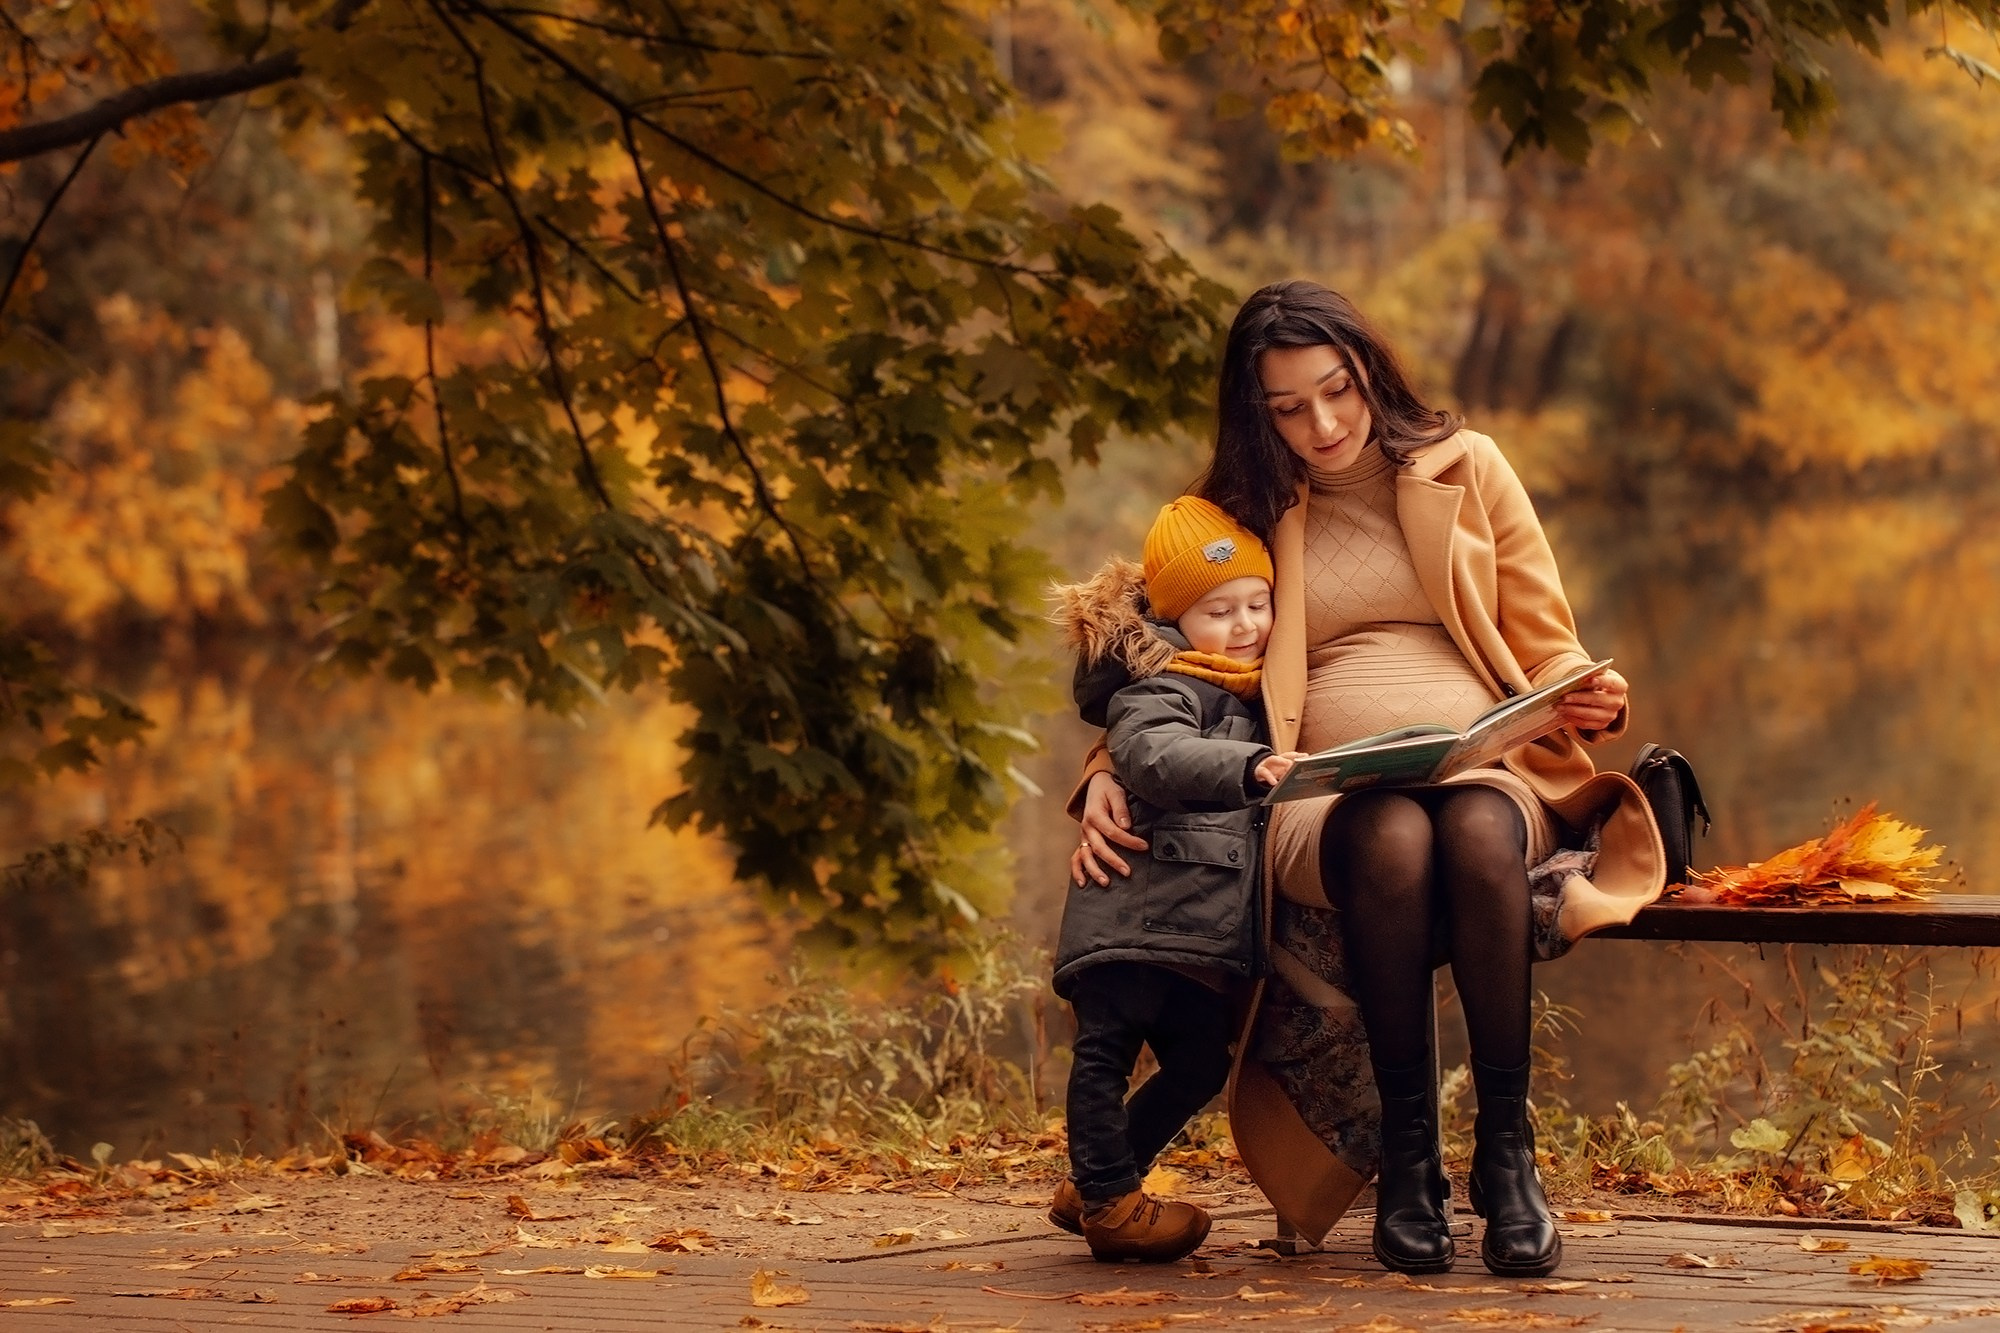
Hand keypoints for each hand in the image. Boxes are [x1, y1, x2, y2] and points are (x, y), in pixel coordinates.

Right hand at [1072, 771, 1145, 886]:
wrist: (1096, 786)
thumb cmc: (1108, 790)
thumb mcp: (1116, 793)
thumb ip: (1120, 809)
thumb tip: (1126, 826)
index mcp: (1094, 815)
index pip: (1113, 832)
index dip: (1129, 841)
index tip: (1144, 846)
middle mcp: (1087, 827)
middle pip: (1099, 847)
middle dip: (1113, 861)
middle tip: (1128, 872)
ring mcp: (1083, 836)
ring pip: (1085, 856)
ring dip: (1094, 870)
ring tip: (1106, 882)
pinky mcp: (1083, 841)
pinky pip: (1076, 858)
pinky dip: (1077, 871)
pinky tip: (1083, 884)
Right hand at [1254, 750, 1307, 788]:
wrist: (1255, 774)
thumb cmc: (1271, 773)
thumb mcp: (1281, 773)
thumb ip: (1289, 773)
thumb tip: (1303, 777)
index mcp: (1282, 760)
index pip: (1291, 756)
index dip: (1299, 755)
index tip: (1306, 756)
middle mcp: (1275, 760)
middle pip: (1284, 755)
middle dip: (1291, 757)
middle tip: (1299, 761)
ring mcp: (1267, 764)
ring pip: (1273, 759)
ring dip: (1281, 761)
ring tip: (1288, 766)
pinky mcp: (1260, 771)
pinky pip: (1265, 773)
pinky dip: (1270, 777)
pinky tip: (1274, 783)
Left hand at [1557, 668, 1627, 733]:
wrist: (1598, 694)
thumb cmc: (1593, 681)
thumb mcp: (1593, 675)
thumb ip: (1587, 676)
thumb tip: (1573, 679)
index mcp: (1619, 686)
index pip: (1613, 683)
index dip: (1603, 681)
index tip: (1591, 679)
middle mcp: (1617, 702)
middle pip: (1599, 700)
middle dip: (1580, 698)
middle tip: (1564, 697)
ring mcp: (1611, 715)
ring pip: (1591, 714)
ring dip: (1573, 710)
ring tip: (1559, 706)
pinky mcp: (1602, 724)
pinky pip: (1587, 724)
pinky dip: (1573, 719)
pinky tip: (1564, 713)